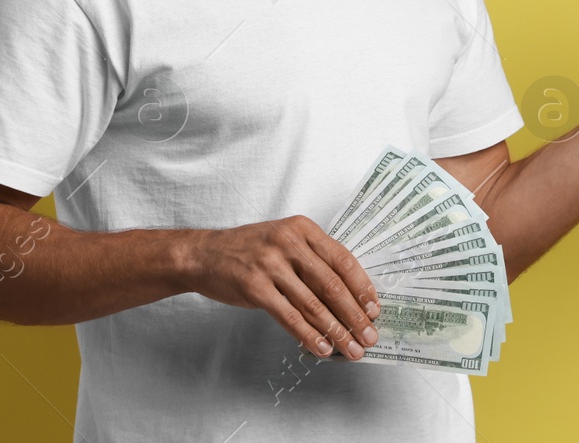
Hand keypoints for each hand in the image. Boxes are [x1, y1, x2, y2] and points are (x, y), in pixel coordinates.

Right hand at [184, 215, 381, 359]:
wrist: (203, 255)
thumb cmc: (249, 250)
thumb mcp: (284, 240)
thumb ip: (313, 259)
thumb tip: (349, 297)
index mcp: (302, 229)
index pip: (343, 259)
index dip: (362, 287)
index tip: (375, 309)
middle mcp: (288, 242)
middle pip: (332, 284)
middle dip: (355, 315)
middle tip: (369, 335)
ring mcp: (270, 264)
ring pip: (313, 304)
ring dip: (336, 331)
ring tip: (351, 349)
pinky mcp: (255, 286)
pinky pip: (289, 316)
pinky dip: (308, 335)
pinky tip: (321, 348)